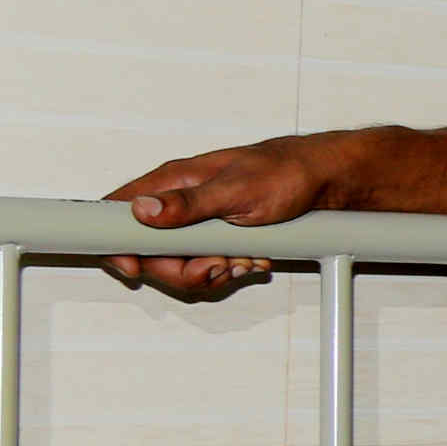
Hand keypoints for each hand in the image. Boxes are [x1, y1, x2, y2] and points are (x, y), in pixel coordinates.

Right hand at [103, 134, 356, 298]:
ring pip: (181, 264)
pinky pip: (207, 266)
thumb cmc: (287, 172)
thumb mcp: (237, 190)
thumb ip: (188, 203)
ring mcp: (199, 222)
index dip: (119, 246)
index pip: (119, 212)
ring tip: (243, 261)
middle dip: (181, 270)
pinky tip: (251, 261)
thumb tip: (142, 210)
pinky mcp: (219, 238)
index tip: (135, 270)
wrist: (327, 180)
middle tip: (217, 266)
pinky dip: (228, 271)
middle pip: (151, 252)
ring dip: (211, 272)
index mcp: (174, 181)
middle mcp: (180, 202)